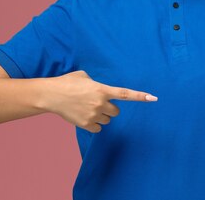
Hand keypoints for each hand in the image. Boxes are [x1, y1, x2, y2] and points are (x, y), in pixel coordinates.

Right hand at [41, 70, 157, 132]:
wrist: (51, 95)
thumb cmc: (67, 82)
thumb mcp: (84, 76)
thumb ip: (96, 82)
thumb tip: (100, 88)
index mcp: (102, 89)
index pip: (126, 94)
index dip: (141, 96)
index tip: (154, 98)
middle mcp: (100, 103)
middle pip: (116, 112)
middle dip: (109, 108)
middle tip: (97, 103)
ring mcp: (94, 115)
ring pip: (107, 120)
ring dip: (101, 116)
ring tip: (87, 108)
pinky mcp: (86, 124)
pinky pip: (98, 128)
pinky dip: (94, 124)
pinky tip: (84, 116)